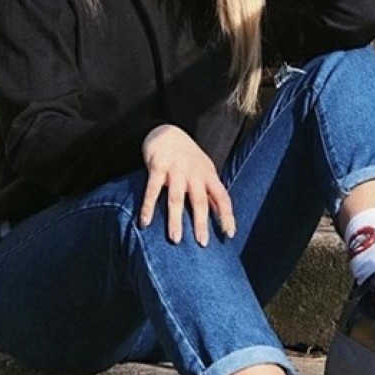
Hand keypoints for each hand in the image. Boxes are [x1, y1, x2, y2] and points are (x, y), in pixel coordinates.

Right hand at [140, 125, 235, 245]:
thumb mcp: (204, 171)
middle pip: (200, 201)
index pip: (222, 197)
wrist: (167, 131)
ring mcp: (176, 169)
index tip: (229, 234)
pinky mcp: (157, 166)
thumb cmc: (188, 158)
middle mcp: (194, 173)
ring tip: (175, 239)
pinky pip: (152, 190)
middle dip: (201, 223)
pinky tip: (145, 222)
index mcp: (209, 175)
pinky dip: (148, 207)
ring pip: (176, 198)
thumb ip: (209, 192)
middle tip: (202, 243)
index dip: (227, 216)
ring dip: (175, 219)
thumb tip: (219, 218)